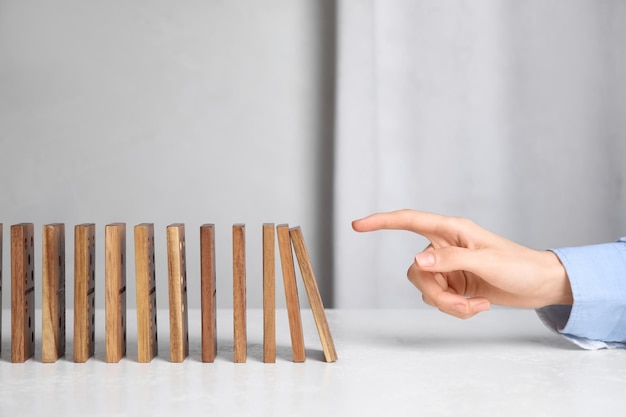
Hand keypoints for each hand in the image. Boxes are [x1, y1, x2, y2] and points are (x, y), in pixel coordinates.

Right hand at [352, 209, 572, 318]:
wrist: (539, 286)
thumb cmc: (520, 266)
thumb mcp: (486, 261)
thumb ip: (449, 259)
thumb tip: (416, 260)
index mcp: (451, 230)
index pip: (408, 221)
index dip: (381, 222)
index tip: (357, 226)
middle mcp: (445, 247)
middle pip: (416, 270)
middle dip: (435, 294)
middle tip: (460, 304)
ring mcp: (448, 267)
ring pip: (425, 289)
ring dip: (447, 304)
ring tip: (474, 307)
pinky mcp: (453, 285)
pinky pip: (438, 300)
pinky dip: (455, 309)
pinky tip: (477, 306)